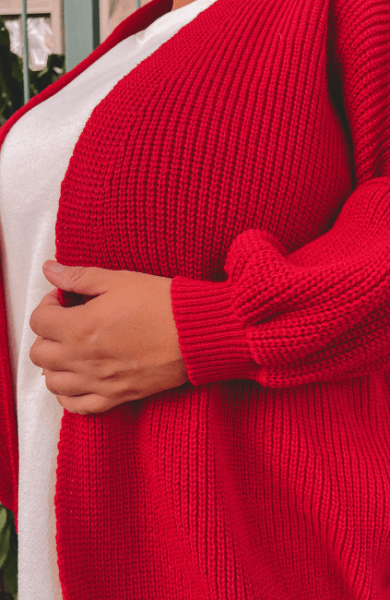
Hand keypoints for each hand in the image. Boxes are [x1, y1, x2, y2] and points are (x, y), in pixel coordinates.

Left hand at [29, 261, 188, 414]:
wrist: (196, 333)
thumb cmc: (162, 304)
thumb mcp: (118, 281)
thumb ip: (78, 277)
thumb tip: (49, 269)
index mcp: (80, 327)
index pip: (38, 321)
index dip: (47, 305)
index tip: (63, 300)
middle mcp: (83, 359)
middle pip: (39, 354)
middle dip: (47, 335)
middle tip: (65, 323)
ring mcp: (99, 382)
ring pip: (53, 383)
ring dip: (55, 365)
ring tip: (71, 350)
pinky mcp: (116, 396)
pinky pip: (77, 407)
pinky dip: (69, 395)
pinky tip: (77, 380)